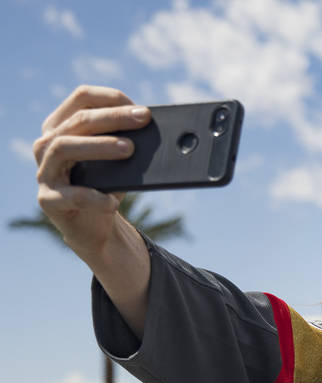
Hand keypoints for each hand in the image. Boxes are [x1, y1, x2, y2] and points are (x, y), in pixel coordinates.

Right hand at [33, 86, 151, 331]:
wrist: (94, 229)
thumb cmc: (107, 187)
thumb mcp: (120, 162)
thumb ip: (130, 143)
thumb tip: (161, 132)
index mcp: (62, 126)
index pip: (81, 97)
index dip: (111, 98)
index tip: (141, 108)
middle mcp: (47, 144)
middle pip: (77, 121)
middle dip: (113, 118)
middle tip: (143, 119)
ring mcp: (44, 172)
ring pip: (63, 148)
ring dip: (98, 146)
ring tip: (129, 149)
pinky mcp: (48, 201)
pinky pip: (69, 195)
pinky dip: (93, 196)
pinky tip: (113, 201)